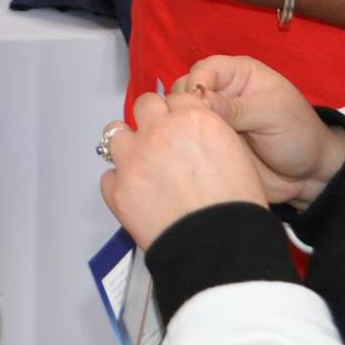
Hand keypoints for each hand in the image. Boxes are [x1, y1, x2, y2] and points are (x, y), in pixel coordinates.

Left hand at [99, 90, 266, 250]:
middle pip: (145, 105)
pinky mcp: (118, 189)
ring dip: (127, 146)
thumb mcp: (236, 154)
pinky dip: (119, 184)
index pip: (177, 96)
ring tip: (139, 164)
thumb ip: (209, 133)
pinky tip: (137, 195)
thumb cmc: (236, 208)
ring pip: (115, 134)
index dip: (178, 112)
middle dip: (152, 119)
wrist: (221, 247)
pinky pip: (108, 176)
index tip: (179, 123)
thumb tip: (194, 134)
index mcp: (195, 119)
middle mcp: (160, 132)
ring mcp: (134, 159)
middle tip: (159, 140)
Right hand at [172, 56, 344, 207]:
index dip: (196, 84)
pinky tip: (187, 150)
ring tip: (189, 140)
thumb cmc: (298, 134)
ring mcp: (214, 118)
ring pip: (183, 113)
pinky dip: (184, 142)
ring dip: (181, 124)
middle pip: (186, 89)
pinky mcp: (211, 141)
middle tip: (191, 126)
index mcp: (239, 74)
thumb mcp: (272, 115)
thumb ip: (236, 108)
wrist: (309, 175)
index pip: (205, 69)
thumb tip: (199, 100)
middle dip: (183, 104)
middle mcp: (222, 92)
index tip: (197, 105)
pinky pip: (189, 137)